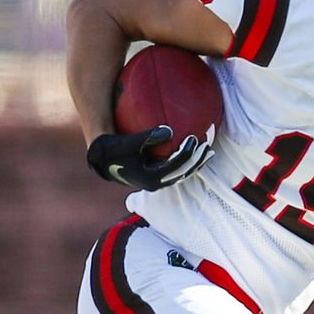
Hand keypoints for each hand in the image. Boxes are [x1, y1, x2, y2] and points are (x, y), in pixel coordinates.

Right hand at [86, 125, 215, 189]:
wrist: (103, 162)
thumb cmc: (113, 149)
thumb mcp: (126, 143)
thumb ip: (147, 137)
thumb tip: (169, 130)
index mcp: (150, 178)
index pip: (175, 166)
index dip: (186, 153)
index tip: (193, 138)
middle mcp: (157, 183)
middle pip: (184, 173)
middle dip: (198, 160)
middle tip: (208, 145)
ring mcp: (159, 182)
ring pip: (184, 174)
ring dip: (197, 163)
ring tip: (209, 150)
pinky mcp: (159, 177)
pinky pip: (178, 169)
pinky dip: (188, 160)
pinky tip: (195, 147)